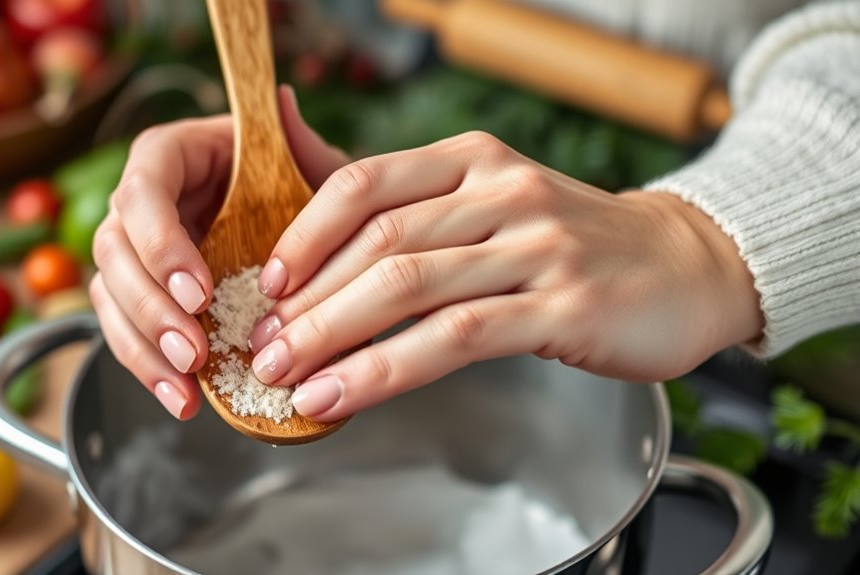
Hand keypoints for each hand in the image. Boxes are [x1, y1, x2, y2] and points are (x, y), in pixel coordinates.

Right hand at [89, 86, 347, 420]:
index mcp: (170, 158)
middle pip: (114, 252)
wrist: (294, 230)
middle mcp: (140, 203)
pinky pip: (127, 332)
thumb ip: (298, 145)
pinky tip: (181, 397)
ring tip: (185, 385)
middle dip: (151, 307)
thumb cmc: (296, 189)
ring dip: (144, 346)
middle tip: (193, 349)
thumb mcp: (310, 169)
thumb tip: (282, 101)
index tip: (198, 290)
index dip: (161, 243)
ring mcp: (136, 253)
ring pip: (109, 297)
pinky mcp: (143, 296)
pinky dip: (149, 369)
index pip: (142, 191)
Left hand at [250, 131, 763, 421]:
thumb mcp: (490, 199)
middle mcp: (502, 192)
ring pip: (409, 286)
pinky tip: (343, 393)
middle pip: (380, 240)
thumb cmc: (571, 242)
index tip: (270, 283)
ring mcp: (536, 246)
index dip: (305, 233)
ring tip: (285, 375)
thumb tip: (301, 158)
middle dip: (309, 301)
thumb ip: (406, 198)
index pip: (367, 182)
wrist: (687, 266)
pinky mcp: (563, 304)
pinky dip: (386, 368)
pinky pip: (455, 336)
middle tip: (262, 345)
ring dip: (333, 336)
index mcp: (474, 161)